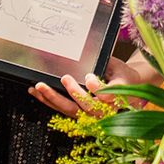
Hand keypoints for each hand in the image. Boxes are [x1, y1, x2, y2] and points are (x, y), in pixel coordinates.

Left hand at [30, 53, 156, 115]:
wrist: (126, 89)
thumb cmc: (121, 76)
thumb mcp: (117, 66)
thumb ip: (104, 63)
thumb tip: (89, 49)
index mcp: (118, 96)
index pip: (107, 96)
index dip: (97, 88)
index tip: (89, 76)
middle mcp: (105, 109)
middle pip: (87, 106)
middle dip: (73, 92)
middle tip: (64, 78)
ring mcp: (91, 115)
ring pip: (71, 110)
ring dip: (53, 99)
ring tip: (39, 87)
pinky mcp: (80, 115)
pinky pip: (63, 110)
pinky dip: (49, 101)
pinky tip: (37, 93)